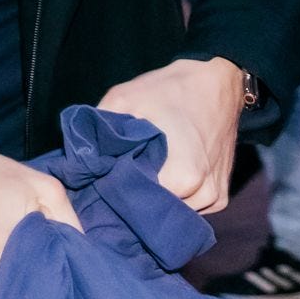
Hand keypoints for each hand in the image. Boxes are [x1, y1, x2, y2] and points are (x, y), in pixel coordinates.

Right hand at [0, 154, 80, 298]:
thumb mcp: (43, 187)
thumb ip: (68, 221)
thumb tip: (83, 252)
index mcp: (17, 253)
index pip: (48, 287)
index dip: (56, 279)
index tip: (57, 269)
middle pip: (25, 297)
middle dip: (34, 286)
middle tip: (36, 268)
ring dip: (11, 294)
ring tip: (15, 272)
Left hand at [97, 57, 245, 212]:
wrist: (218, 83)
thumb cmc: (170, 90)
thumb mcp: (123, 100)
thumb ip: (99, 134)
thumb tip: (79, 165)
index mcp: (181, 178)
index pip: (135, 205)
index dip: (113, 194)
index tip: (102, 181)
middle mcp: (202, 196)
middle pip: (154, 213)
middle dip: (132, 200)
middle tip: (117, 178)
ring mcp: (214, 200)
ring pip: (171, 214)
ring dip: (155, 201)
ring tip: (142, 175)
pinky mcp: (220, 198)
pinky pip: (189, 209)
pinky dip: (174, 198)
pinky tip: (164, 177)